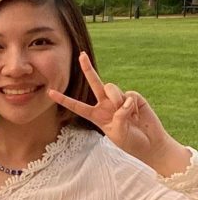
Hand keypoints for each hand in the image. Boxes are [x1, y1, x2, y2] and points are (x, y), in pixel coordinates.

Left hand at [47, 52, 182, 168]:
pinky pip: (128, 95)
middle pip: (94, 83)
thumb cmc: (131, 142)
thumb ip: (117, 118)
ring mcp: (119, 100)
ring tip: (127, 115)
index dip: (64, 99)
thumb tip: (123, 102)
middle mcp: (106, 105)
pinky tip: (137, 115)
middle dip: (88, 68)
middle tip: (81, 55)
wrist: (150, 144)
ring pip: (111, 88)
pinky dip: (132, 105)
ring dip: (117, 100)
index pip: (77, 106)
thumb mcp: (118, 134)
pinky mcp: (133, 98)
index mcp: (96, 115)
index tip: (50, 92)